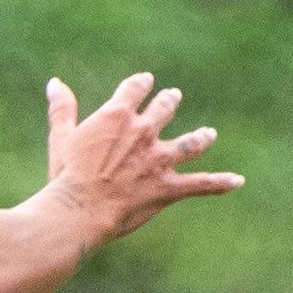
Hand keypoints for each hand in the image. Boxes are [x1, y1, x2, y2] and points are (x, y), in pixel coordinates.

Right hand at [43, 72, 241, 243]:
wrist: (81, 211)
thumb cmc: (66, 176)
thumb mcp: (62, 138)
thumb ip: (62, 109)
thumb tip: (54, 82)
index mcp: (118, 115)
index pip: (135, 88)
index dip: (142, 83)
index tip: (145, 81)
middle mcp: (144, 132)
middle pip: (164, 109)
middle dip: (169, 102)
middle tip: (173, 98)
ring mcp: (160, 160)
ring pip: (190, 143)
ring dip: (201, 137)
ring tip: (209, 134)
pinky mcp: (169, 187)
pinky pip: (201, 185)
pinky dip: (221, 183)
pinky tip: (238, 182)